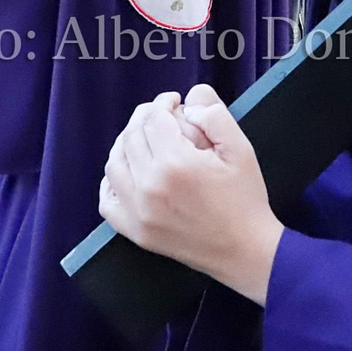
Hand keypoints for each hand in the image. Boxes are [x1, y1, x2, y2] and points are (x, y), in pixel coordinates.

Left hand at [100, 85, 282, 305]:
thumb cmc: (245, 199)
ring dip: (126, 144)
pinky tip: (129, 172)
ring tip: (145, 140)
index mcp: (175, 163)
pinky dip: (112, 182)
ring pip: (114, 163)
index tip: (175, 102)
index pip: (153, 118)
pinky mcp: (135, 232)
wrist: (244, 250)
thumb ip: (215, 115)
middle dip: (145, 118)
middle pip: (131, 136)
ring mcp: (138, 212)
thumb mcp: (240, 149)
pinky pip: (107, 201)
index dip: (164, 103)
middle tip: (162, 117)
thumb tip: (189, 100)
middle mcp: (149, 186)